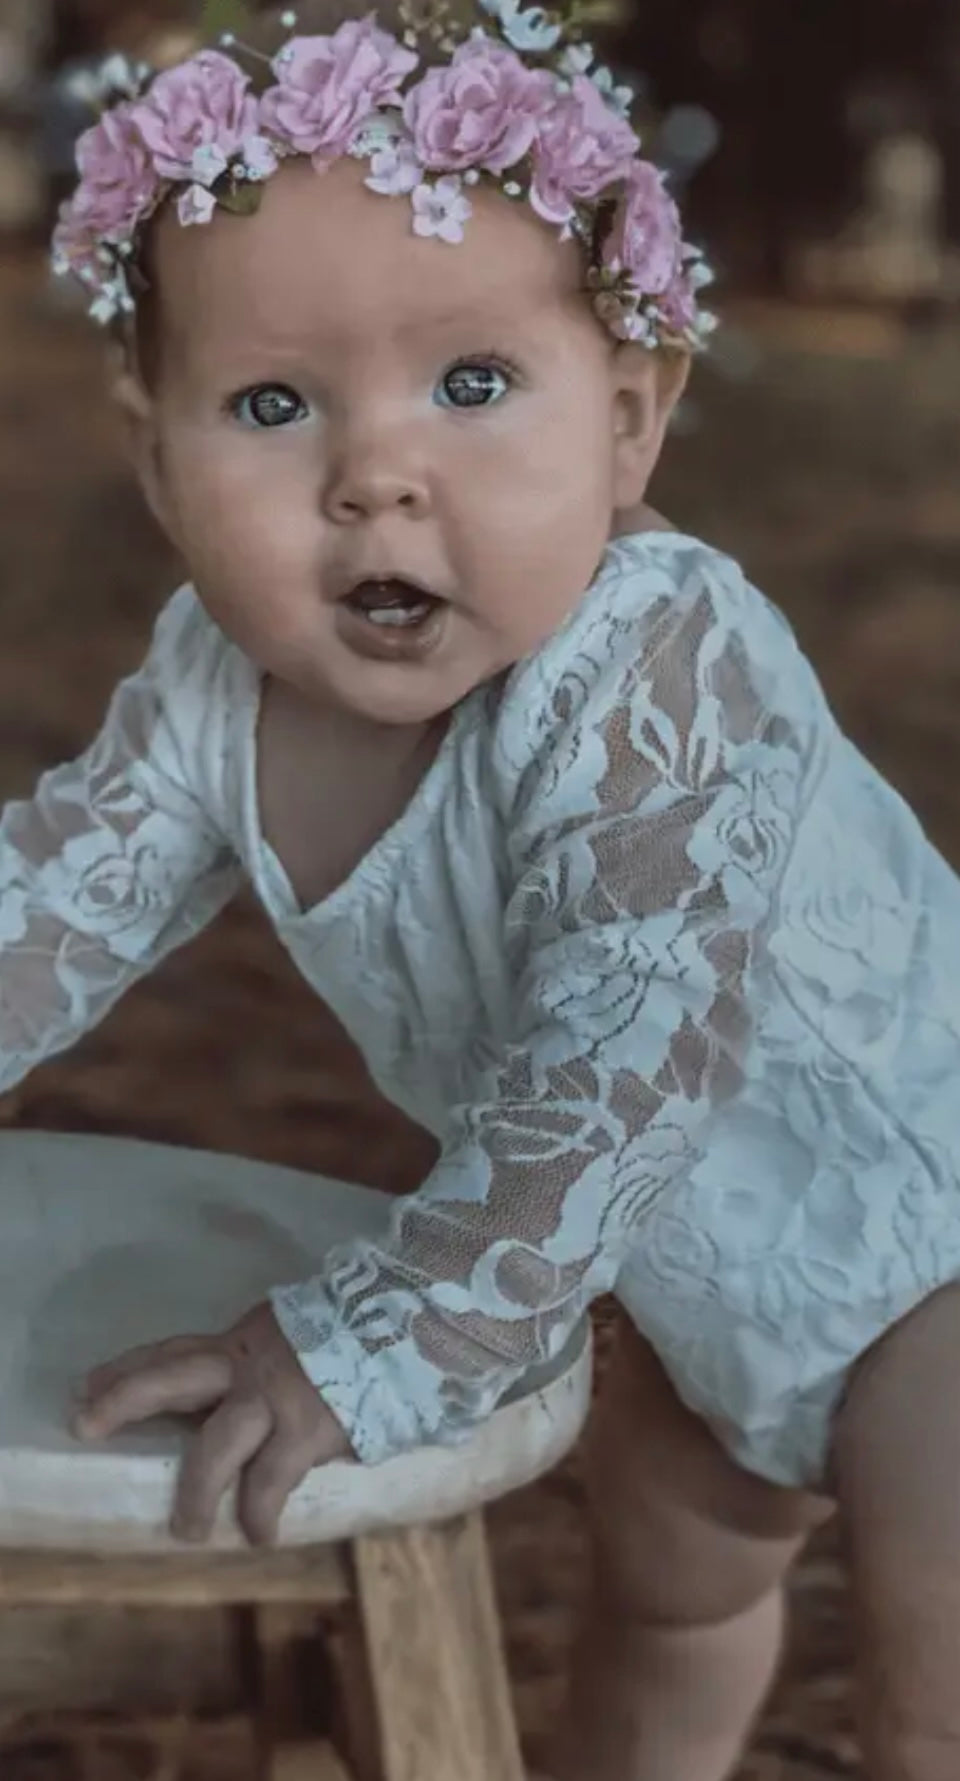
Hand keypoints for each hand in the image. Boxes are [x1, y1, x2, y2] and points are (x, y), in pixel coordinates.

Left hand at [73, 1302, 352, 1545]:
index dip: (127, 1369)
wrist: (405, 1333)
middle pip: (173, 1377)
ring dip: (196, 1492)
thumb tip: (227, 1401)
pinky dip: (260, 1513)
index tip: (86, 1387)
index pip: (172, 1351)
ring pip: (215, 1448)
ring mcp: (274, 1401)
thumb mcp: (291, 1339)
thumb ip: (258, 1363)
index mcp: (240, 1344)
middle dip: (125, 1399)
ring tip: (187, 1530)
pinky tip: (259, 1535)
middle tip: (86, 1422)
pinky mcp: (305, 1433)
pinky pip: (270, 1482)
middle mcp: (247, 1368)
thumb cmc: (349, 1340)